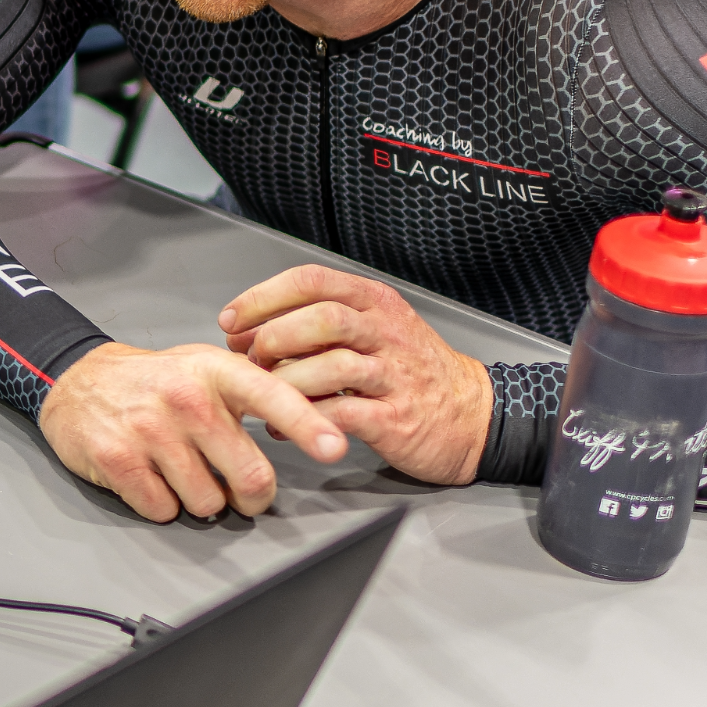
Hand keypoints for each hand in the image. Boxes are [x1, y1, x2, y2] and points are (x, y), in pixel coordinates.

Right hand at [38, 342, 347, 520]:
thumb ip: (256, 393)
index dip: (307, 426)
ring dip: (200, 500)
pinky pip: (163, 510)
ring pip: (206, 503)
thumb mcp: (207, 368)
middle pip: (250, 475)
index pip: (273, 397)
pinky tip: (151, 477)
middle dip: (251, 498)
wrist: (76, 381)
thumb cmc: (153, 382)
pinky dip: (161, 505)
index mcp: (217, 372)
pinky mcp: (117, 458)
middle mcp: (186, 397)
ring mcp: (149, 429)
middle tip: (241, 493)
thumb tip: (314, 426)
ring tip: (181, 472)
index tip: (334, 448)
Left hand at [221, 265, 492, 485]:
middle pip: (323, 317)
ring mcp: (394, 375)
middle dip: (274, 337)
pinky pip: (343, 412)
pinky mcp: (397, 417)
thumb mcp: (374, 329)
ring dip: (287, 380)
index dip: (262, 298)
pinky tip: (285, 426)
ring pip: (332, 365)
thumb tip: (251, 329)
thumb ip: (320, 323)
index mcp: (375, 303)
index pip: (312, 281)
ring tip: (266, 394)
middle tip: (251, 360)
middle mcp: (386, 332)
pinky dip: (306, 418)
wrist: (474, 417)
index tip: (231, 320)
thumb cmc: (412, 373)